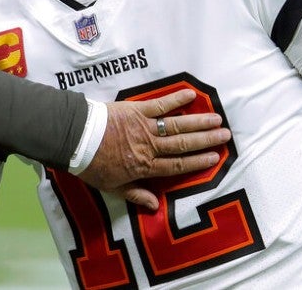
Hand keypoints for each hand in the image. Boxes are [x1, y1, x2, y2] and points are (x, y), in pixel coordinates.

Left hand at [77, 89, 229, 210]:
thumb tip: (155, 206)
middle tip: (225, 136)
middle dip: (206, 140)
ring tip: (217, 120)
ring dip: (198, 122)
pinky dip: (175, 99)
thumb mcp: (111, 187)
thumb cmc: (91, 164)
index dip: (198, 162)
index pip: (178, 165)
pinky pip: (160, 105)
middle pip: (183, 144)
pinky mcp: (135, 110)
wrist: (75, 139)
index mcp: (145, 167)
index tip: (216, 157)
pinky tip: (191, 95)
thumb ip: (135, 195)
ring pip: (177, 126)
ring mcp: (144, 128)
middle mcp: (149, 147)